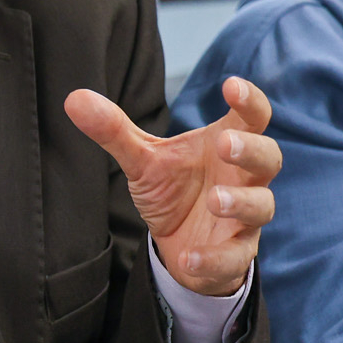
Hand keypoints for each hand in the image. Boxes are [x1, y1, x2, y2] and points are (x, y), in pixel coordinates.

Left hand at [65, 75, 280, 296]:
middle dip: (250, 150)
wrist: (177, 245)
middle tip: (223, 144)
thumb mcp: (142, 160)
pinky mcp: (235, 253)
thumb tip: (74, 98)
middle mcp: (243, 178)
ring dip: (241, 202)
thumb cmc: (172, 189)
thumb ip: (114, 130)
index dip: (249, 100)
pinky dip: (214, 258)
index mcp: (226, 144)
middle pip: (268, 158)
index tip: (231, 85)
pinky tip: (190, 257)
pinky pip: (235, 257)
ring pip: (262, 206)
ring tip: (214, 200)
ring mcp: (243, 217)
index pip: (252, 117)